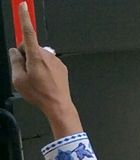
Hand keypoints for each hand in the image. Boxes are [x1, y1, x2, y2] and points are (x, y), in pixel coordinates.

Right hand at [7, 2, 82, 137]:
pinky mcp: (61, 66)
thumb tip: (14, 52)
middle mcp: (48, 55)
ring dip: (34, 62)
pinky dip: (43, 67)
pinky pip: (48, 62)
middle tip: (25, 72)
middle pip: (30, 47)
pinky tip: (44, 80)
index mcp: (36, 56)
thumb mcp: (18, 79)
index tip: (23, 6)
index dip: (24, 18)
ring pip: (39, 55)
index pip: (28, 32)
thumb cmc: (40, 94)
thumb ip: (14, 61)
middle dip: (25, 55)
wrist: (58, 105)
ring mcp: (56, 61)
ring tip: (36, 79)